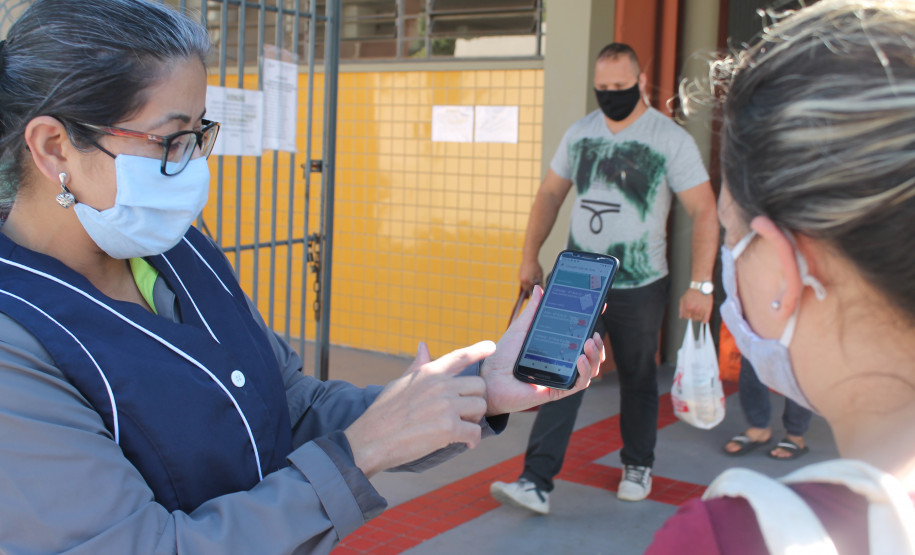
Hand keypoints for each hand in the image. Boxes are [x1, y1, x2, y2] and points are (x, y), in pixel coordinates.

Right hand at [344, 341, 493, 476]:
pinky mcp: (448, 427)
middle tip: (463, 415)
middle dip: (474, 401)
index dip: (478, 349)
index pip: (459, 357)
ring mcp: (445, 405)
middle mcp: (440, 385)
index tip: (491, 346)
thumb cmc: (383, 414)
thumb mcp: (400, 383)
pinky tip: (466, 443)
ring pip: (480, 408)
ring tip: (460, 429)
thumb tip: (424, 346)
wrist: (371, 440)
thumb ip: (417, 366)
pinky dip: (473, 440)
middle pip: (478, 386)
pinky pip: (475, 432)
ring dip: (474, 420)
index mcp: (429, 373)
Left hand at [480, 286, 604, 414]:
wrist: (489, 377)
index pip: (579, 335)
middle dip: (598, 343)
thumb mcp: (520, 328)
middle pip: (590, 354)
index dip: (592, 323)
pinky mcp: (557, 390)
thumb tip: (540, 289)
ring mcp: (561, 376)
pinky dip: (584, 372)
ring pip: (589, 369)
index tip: (600, 306)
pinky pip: (578, 384)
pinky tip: (580, 359)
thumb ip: (533, 311)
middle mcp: (561, 362)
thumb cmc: (504, 355)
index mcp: (556, 347)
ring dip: (595, 356)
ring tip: (590, 343)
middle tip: (595, 332)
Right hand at [519, 258, 543, 293]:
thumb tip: (541, 290)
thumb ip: (540, 284)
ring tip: (530, 290)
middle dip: (529, 291)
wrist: (529, 257)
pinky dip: (525, 283)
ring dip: (527, 287)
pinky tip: (528, 283)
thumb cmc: (535, 266)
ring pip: (523, 285)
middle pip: (525, 289)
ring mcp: (520, 277)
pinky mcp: (519, 275)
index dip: (533, 294)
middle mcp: (522, 280)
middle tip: (532, 295)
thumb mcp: (540, 275)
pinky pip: (522, 281)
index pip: (530, 291)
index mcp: (528, 281)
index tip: (535, 298)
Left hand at [679, 288, 712, 322]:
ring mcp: (702, 310)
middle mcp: (695, 309)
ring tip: (699, 312)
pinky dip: (704, 320)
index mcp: (688, 307)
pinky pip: (706, 319)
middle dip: (693, 316)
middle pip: (693, 319)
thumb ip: (681, 309)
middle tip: (694, 311)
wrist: (701, 286)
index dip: (687, 315)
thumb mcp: (683, 299)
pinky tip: (703, 319)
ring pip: (699, 319)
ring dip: (698, 317)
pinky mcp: (708, 309)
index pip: (687, 317)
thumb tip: (680, 317)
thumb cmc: (691, 292)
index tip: (689, 313)